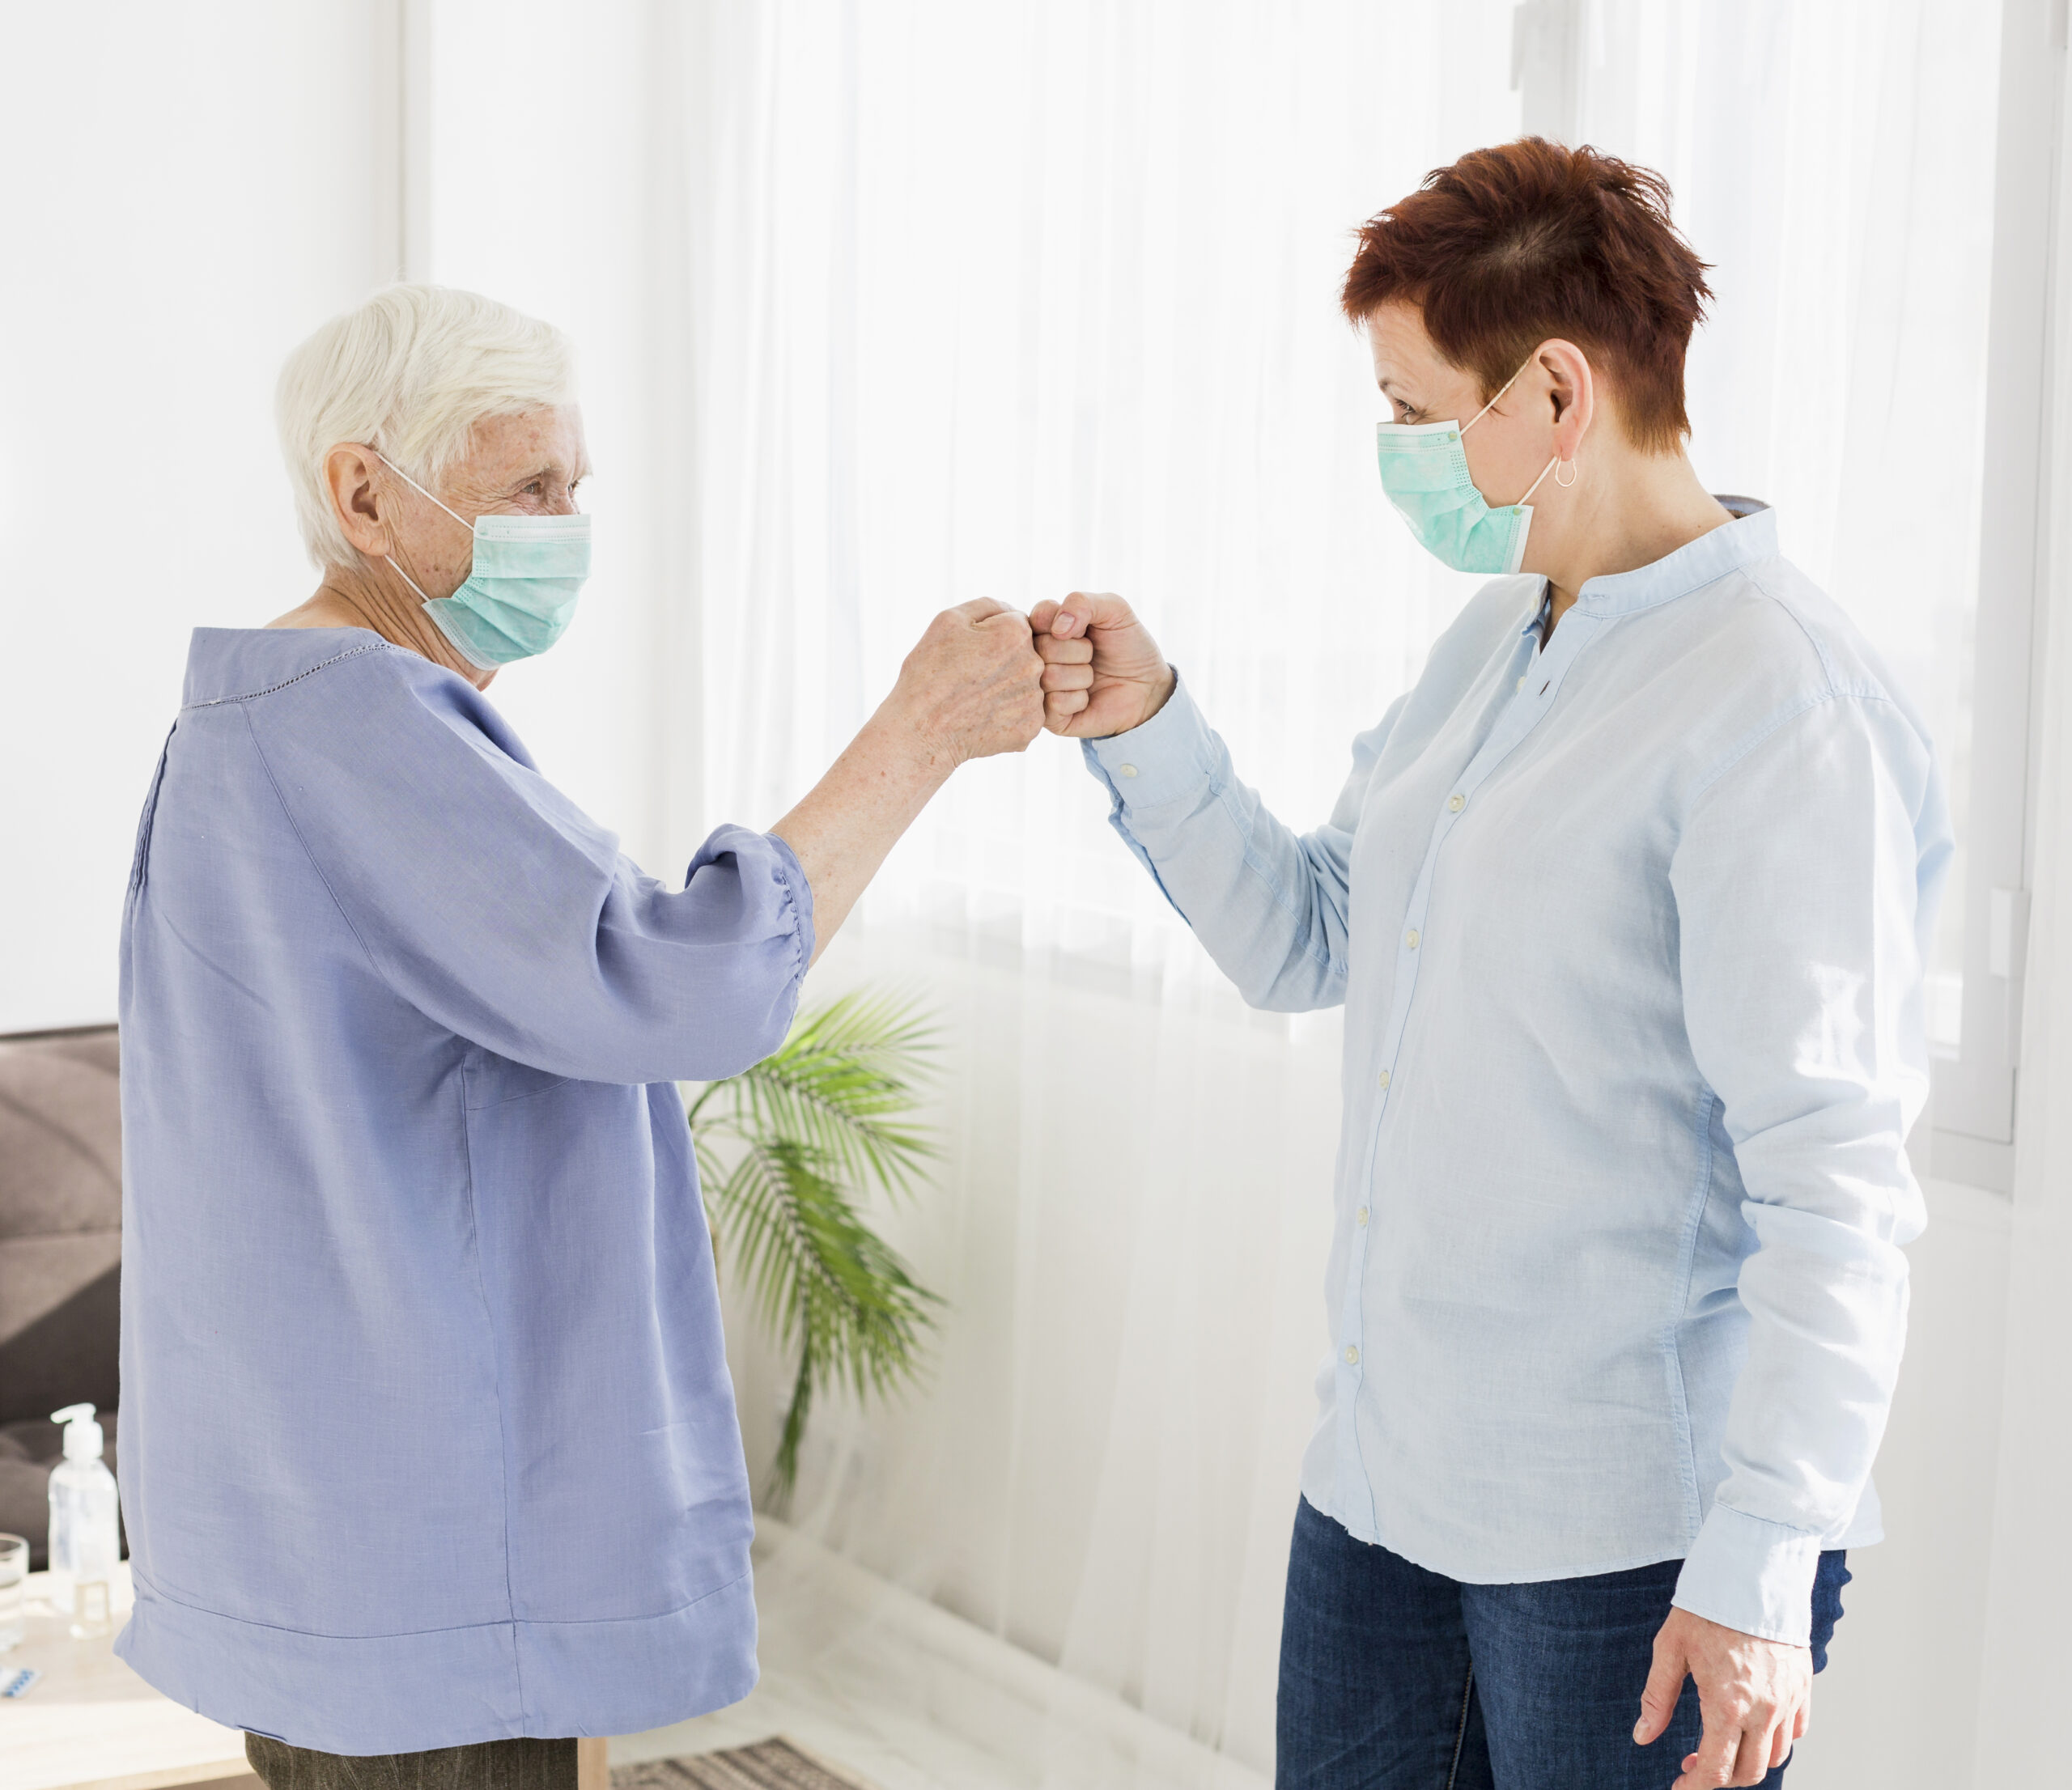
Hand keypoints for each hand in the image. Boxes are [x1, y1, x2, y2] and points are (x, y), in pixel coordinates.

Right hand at [888, 598, 1044, 765]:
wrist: (920, 733)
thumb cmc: (928, 673)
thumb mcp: (948, 621)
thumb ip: (988, 606)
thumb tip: (1013, 611)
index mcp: (1016, 633)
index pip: (1017, 624)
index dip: (991, 636)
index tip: (971, 653)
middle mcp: (1034, 664)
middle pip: (1026, 654)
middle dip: (1003, 661)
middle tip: (971, 678)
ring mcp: (1035, 699)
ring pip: (1026, 684)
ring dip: (1007, 688)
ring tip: (975, 700)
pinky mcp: (1031, 727)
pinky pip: (1025, 712)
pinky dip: (1007, 714)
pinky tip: (983, 717)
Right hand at [1030, 590, 1176, 737]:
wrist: (1148, 686)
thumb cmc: (1128, 645)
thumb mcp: (1115, 610)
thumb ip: (1082, 602)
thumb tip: (1057, 629)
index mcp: (1046, 627)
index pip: (1037, 616)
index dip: (1064, 622)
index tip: (1084, 630)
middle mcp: (1037, 657)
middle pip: (1042, 647)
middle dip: (1079, 650)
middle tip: (1092, 655)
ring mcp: (1040, 687)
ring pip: (1049, 676)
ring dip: (1082, 676)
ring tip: (1091, 677)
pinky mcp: (1049, 716)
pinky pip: (1055, 703)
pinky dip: (1079, 699)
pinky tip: (1087, 699)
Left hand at [1635, 1606, 1812, 1786]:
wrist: (1752, 1574)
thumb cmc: (1705, 1609)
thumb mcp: (1670, 1649)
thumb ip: (1657, 1698)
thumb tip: (1642, 1737)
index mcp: (1727, 1706)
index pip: (1716, 1771)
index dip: (1695, 1788)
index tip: (1679, 1786)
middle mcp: (1764, 1712)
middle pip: (1750, 1773)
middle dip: (1721, 1779)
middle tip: (1693, 1765)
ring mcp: (1788, 1701)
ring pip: (1776, 1757)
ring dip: (1749, 1762)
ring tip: (1721, 1746)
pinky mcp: (1803, 1687)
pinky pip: (1796, 1731)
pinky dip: (1775, 1740)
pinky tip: (1751, 1726)